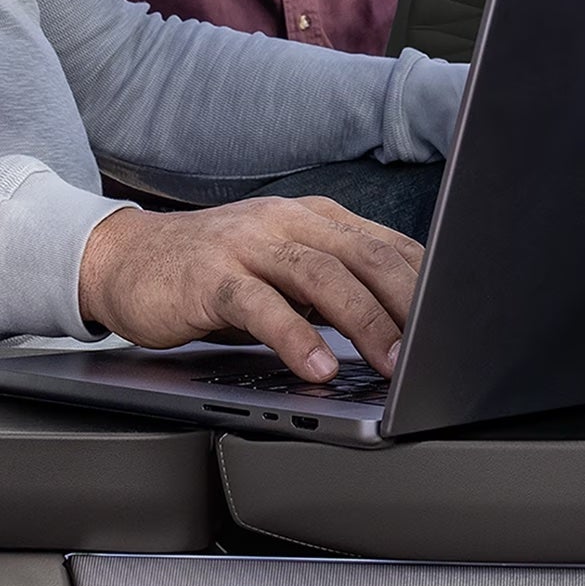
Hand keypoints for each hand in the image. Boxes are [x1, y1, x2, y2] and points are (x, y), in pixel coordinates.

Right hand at [76, 196, 423, 379]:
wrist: (124, 260)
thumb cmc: (211, 273)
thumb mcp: (281, 273)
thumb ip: (333, 289)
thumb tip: (401, 329)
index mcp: (315, 218)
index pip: (390, 246)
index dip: (430, 285)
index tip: (460, 325)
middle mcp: (287, 220)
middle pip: (366, 256)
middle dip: (412, 304)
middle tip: (440, 349)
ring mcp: (247, 243)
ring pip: (321, 276)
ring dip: (364, 321)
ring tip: (392, 363)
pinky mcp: (209, 274)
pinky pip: (259, 304)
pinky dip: (293, 337)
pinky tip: (314, 367)